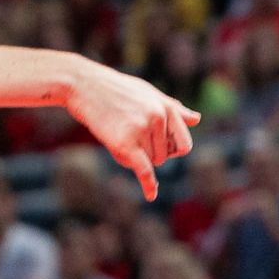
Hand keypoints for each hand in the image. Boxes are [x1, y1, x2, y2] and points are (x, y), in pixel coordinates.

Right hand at [61, 58, 201, 200]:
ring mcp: (142, 129)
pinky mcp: (124, 142)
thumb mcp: (148, 93)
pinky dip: (148, 185)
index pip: (183, 145)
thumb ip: (173, 108)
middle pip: (164, 157)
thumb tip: (197, 119)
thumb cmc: (115, 88)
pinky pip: (143, 169)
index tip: (156, 147)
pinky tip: (151, 195)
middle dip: (148, 153)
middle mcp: (158, 118)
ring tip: (116, 134)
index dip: (170, 150)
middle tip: (128, 134)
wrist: (82, 84)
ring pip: (149, 162)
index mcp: (167, 107)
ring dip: (134, 157)